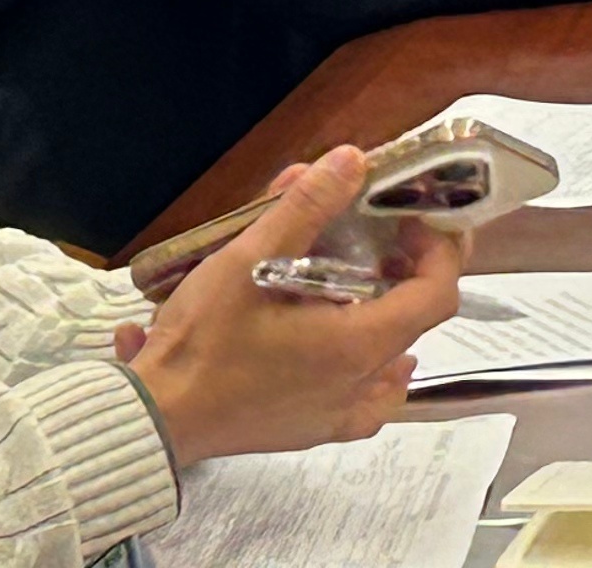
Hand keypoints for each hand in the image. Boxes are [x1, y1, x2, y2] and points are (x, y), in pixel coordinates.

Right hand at [119, 147, 464, 467]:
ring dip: (392, 325)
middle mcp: (359, 387)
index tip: (414, 220)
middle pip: (416, 325)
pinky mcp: (308, 432)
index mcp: (358, 346)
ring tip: (369, 289)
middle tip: (386, 243)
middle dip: (410, 276)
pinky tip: (345, 351)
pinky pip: (363, 405)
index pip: (436, 293)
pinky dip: (369, 376)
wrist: (153, 419)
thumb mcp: (248, 261)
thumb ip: (305, 208)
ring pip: (394, 370)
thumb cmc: (201, 343)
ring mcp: (335, 417)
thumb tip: (352, 159)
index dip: (438, 250)